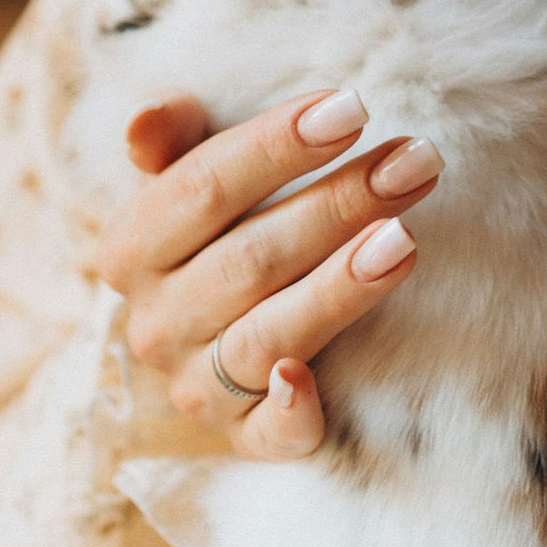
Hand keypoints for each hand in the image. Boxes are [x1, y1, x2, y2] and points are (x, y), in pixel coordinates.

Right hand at [93, 86, 442, 458]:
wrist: (205, 340)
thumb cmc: (215, 236)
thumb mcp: (186, 177)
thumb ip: (171, 137)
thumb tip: (148, 122)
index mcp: (131, 250)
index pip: (201, 187)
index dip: (275, 146)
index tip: (353, 109)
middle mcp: (155, 324)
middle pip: (251, 258)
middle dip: (339, 203)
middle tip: (415, 160)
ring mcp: (197, 386)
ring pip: (269, 336)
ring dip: (340, 288)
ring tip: (406, 239)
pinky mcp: (243, 437)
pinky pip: (267, 435)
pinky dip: (289, 412)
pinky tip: (310, 380)